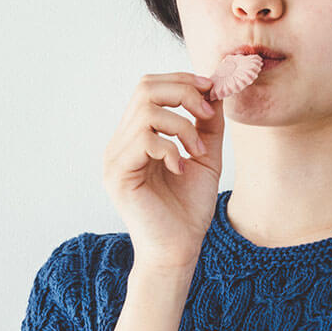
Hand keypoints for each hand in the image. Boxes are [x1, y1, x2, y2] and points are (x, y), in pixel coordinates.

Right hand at [100, 70, 225, 271]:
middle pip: (144, 88)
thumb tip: (216, 89)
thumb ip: (207, 123)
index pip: (150, 88)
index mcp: (137, 136)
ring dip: (182, 126)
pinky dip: (171, 148)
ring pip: (146, 111)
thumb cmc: (188, 209)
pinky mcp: (117, 175)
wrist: (179, 249)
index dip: (182, 81)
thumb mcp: (206, 156)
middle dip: (183, 92)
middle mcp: (121, 142)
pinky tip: (180, 169)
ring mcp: (115, 158)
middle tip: (207, 112)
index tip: (213, 89)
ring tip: (197, 151)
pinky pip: (144, 140)